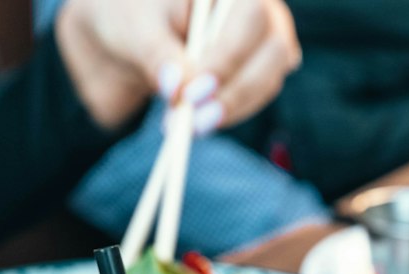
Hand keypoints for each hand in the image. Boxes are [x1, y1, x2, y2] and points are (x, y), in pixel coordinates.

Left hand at [56, 0, 299, 132]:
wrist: (136, 31)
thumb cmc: (136, 15)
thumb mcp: (137, 28)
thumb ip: (158, 54)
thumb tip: (176, 87)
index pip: (249, 16)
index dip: (226, 58)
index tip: (192, 94)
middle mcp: (260, 4)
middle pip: (273, 50)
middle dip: (235, 92)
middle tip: (195, 123)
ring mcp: (266, 37)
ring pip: (269, 79)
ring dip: (232, 109)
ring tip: (189, 126)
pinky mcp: (261, 68)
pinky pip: (258, 95)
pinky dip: (230, 114)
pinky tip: (198, 121)